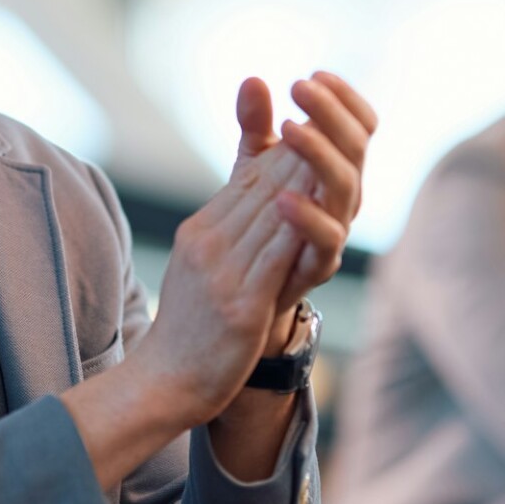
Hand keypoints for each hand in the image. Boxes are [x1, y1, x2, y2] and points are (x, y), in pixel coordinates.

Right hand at [138, 140, 317, 426]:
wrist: (165, 380)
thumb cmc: (190, 324)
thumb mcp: (200, 263)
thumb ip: (229, 223)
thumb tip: (257, 191)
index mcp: (200, 231)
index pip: (249, 181)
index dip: (287, 152)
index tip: (320, 126)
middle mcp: (209, 245)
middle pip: (264, 189)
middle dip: (302, 154)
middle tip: (336, 123)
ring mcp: (223, 274)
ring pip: (274, 216)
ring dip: (308, 180)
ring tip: (339, 152)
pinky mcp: (241, 306)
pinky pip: (276, 259)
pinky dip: (301, 228)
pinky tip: (323, 208)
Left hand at [230, 72, 378, 349]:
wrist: (243, 292)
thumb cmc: (257, 222)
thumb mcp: (252, 169)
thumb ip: (255, 127)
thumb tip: (252, 80)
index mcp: (335, 167)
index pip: (360, 124)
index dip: (343, 98)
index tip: (313, 74)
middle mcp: (344, 196)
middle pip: (357, 147)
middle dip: (331, 113)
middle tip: (300, 86)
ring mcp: (335, 231)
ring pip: (345, 187)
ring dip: (320, 153)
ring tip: (291, 127)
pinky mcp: (317, 266)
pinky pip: (325, 241)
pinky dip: (307, 218)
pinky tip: (281, 197)